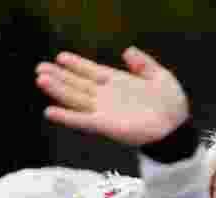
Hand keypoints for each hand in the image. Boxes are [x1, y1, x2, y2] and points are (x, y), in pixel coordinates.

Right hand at [36, 47, 188, 146]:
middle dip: (59, 76)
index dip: (76, 64)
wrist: (175, 128)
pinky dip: (65, 116)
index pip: (91, 71)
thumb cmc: (170, 104)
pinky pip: (81, 120)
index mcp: (117, 83)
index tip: (60, 57)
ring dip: (57, 90)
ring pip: (74, 98)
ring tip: (41, 80)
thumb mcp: (159, 76)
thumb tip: (127, 50)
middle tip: (40, 68)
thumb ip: (143, 64)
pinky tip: (50, 111)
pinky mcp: (104, 125)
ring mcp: (102, 111)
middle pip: (77, 84)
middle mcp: (105, 96)